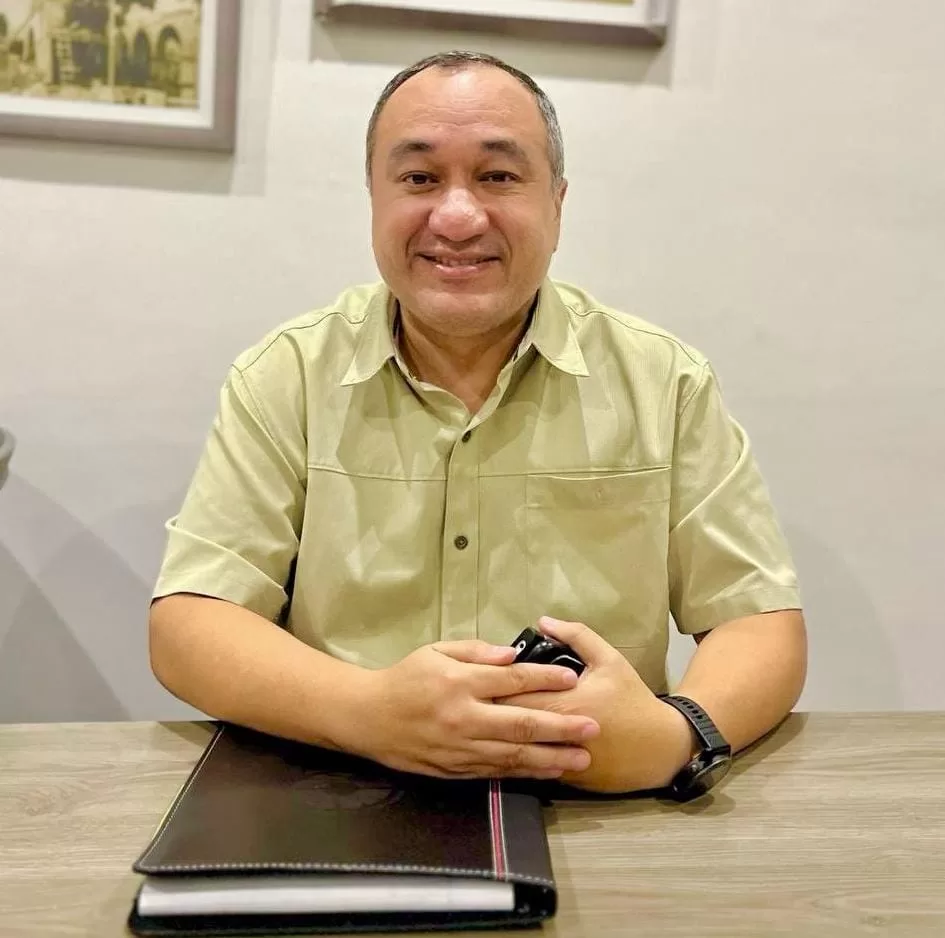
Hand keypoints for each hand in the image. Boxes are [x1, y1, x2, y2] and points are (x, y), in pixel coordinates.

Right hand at [356, 640, 600, 779]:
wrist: (368, 718)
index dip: (546, 679)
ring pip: (514, 755)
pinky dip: (525, 772)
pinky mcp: (456, 769)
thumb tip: (514, 655)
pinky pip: (496, 771)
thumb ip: (476, 652)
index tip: (574, 679)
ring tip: (581, 758)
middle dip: (562, 726)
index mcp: (460, 683)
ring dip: (551, 757)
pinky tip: (547, 771)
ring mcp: (461, 748)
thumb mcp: (436, 651)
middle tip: (593, 728)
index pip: (512, 680)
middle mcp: (464, 717)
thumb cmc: (405, 678)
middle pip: (522, 723)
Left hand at [498, 618, 691, 791]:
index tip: (482, 680)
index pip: (513, 696)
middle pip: (508, 724)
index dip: (493, 689)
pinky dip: (519, 755)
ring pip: (517, 749)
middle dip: (490, 712)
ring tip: (486, 723)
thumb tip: (542, 622)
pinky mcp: (566, 779)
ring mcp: (560, 761)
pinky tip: (506, 746)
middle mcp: (558, 735)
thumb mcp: (609, 659)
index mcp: (565, 703)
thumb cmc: (632, 698)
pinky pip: (533, 767)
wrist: (662, 746)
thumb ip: (576, 636)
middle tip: (477, 700)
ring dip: (500, 736)